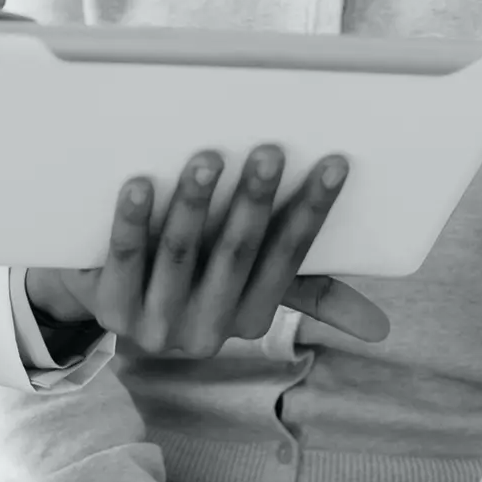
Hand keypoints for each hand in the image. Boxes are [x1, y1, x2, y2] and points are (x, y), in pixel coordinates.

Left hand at [25, 147, 388, 352]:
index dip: (311, 213)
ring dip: (195, 205)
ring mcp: (154, 324)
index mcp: (249, 320)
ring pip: (180, 255)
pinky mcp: (109, 307)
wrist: (100, 296)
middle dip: (255, 201)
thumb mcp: (248, 287)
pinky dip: (133, 219)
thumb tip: (380, 331)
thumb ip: (307, 295)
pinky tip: (139, 182)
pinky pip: (124, 257)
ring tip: (207, 156)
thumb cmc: (192, 274)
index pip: (289, 260)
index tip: (333, 163)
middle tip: (269, 150)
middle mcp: (205, 331)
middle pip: (236, 255)